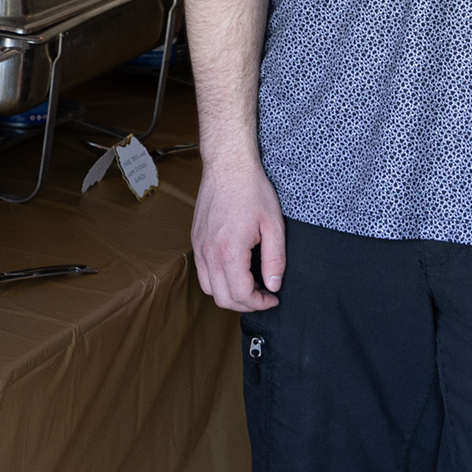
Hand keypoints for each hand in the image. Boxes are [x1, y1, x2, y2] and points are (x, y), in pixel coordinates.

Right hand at [191, 155, 284, 312]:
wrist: (227, 166)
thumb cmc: (252, 190)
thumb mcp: (273, 225)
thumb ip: (275, 260)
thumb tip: (274, 285)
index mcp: (229, 251)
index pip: (241, 294)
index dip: (260, 304)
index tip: (273, 298)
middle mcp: (209, 253)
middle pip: (223, 298)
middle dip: (246, 304)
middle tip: (264, 295)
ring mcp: (199, 247)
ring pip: (209, 289)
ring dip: (230, 295)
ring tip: (250, 285)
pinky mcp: (196, 240)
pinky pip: (203, 272)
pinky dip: (218, 281)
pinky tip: (235, 270)